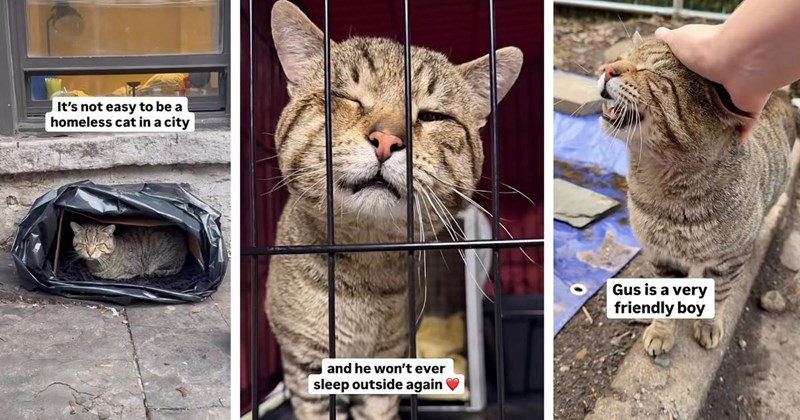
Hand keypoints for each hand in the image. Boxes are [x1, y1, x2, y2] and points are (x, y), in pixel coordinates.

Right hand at [655, 25, 768, 142]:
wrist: (737, 58)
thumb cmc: (705, 48)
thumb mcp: (677, 39)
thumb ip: (667, 38)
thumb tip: (658, 34)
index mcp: (706, 62)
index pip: (693, 75)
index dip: (682, 84)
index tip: (667, 98)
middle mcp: (722, 77)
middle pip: (709, 95)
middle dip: (698, 106)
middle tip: (678, 121)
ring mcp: (736, 93)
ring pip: (725, 111)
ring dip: (715, 122)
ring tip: (696, 137)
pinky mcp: (747, 107)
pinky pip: (745, 124)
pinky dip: (741, 134)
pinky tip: (730, 144)